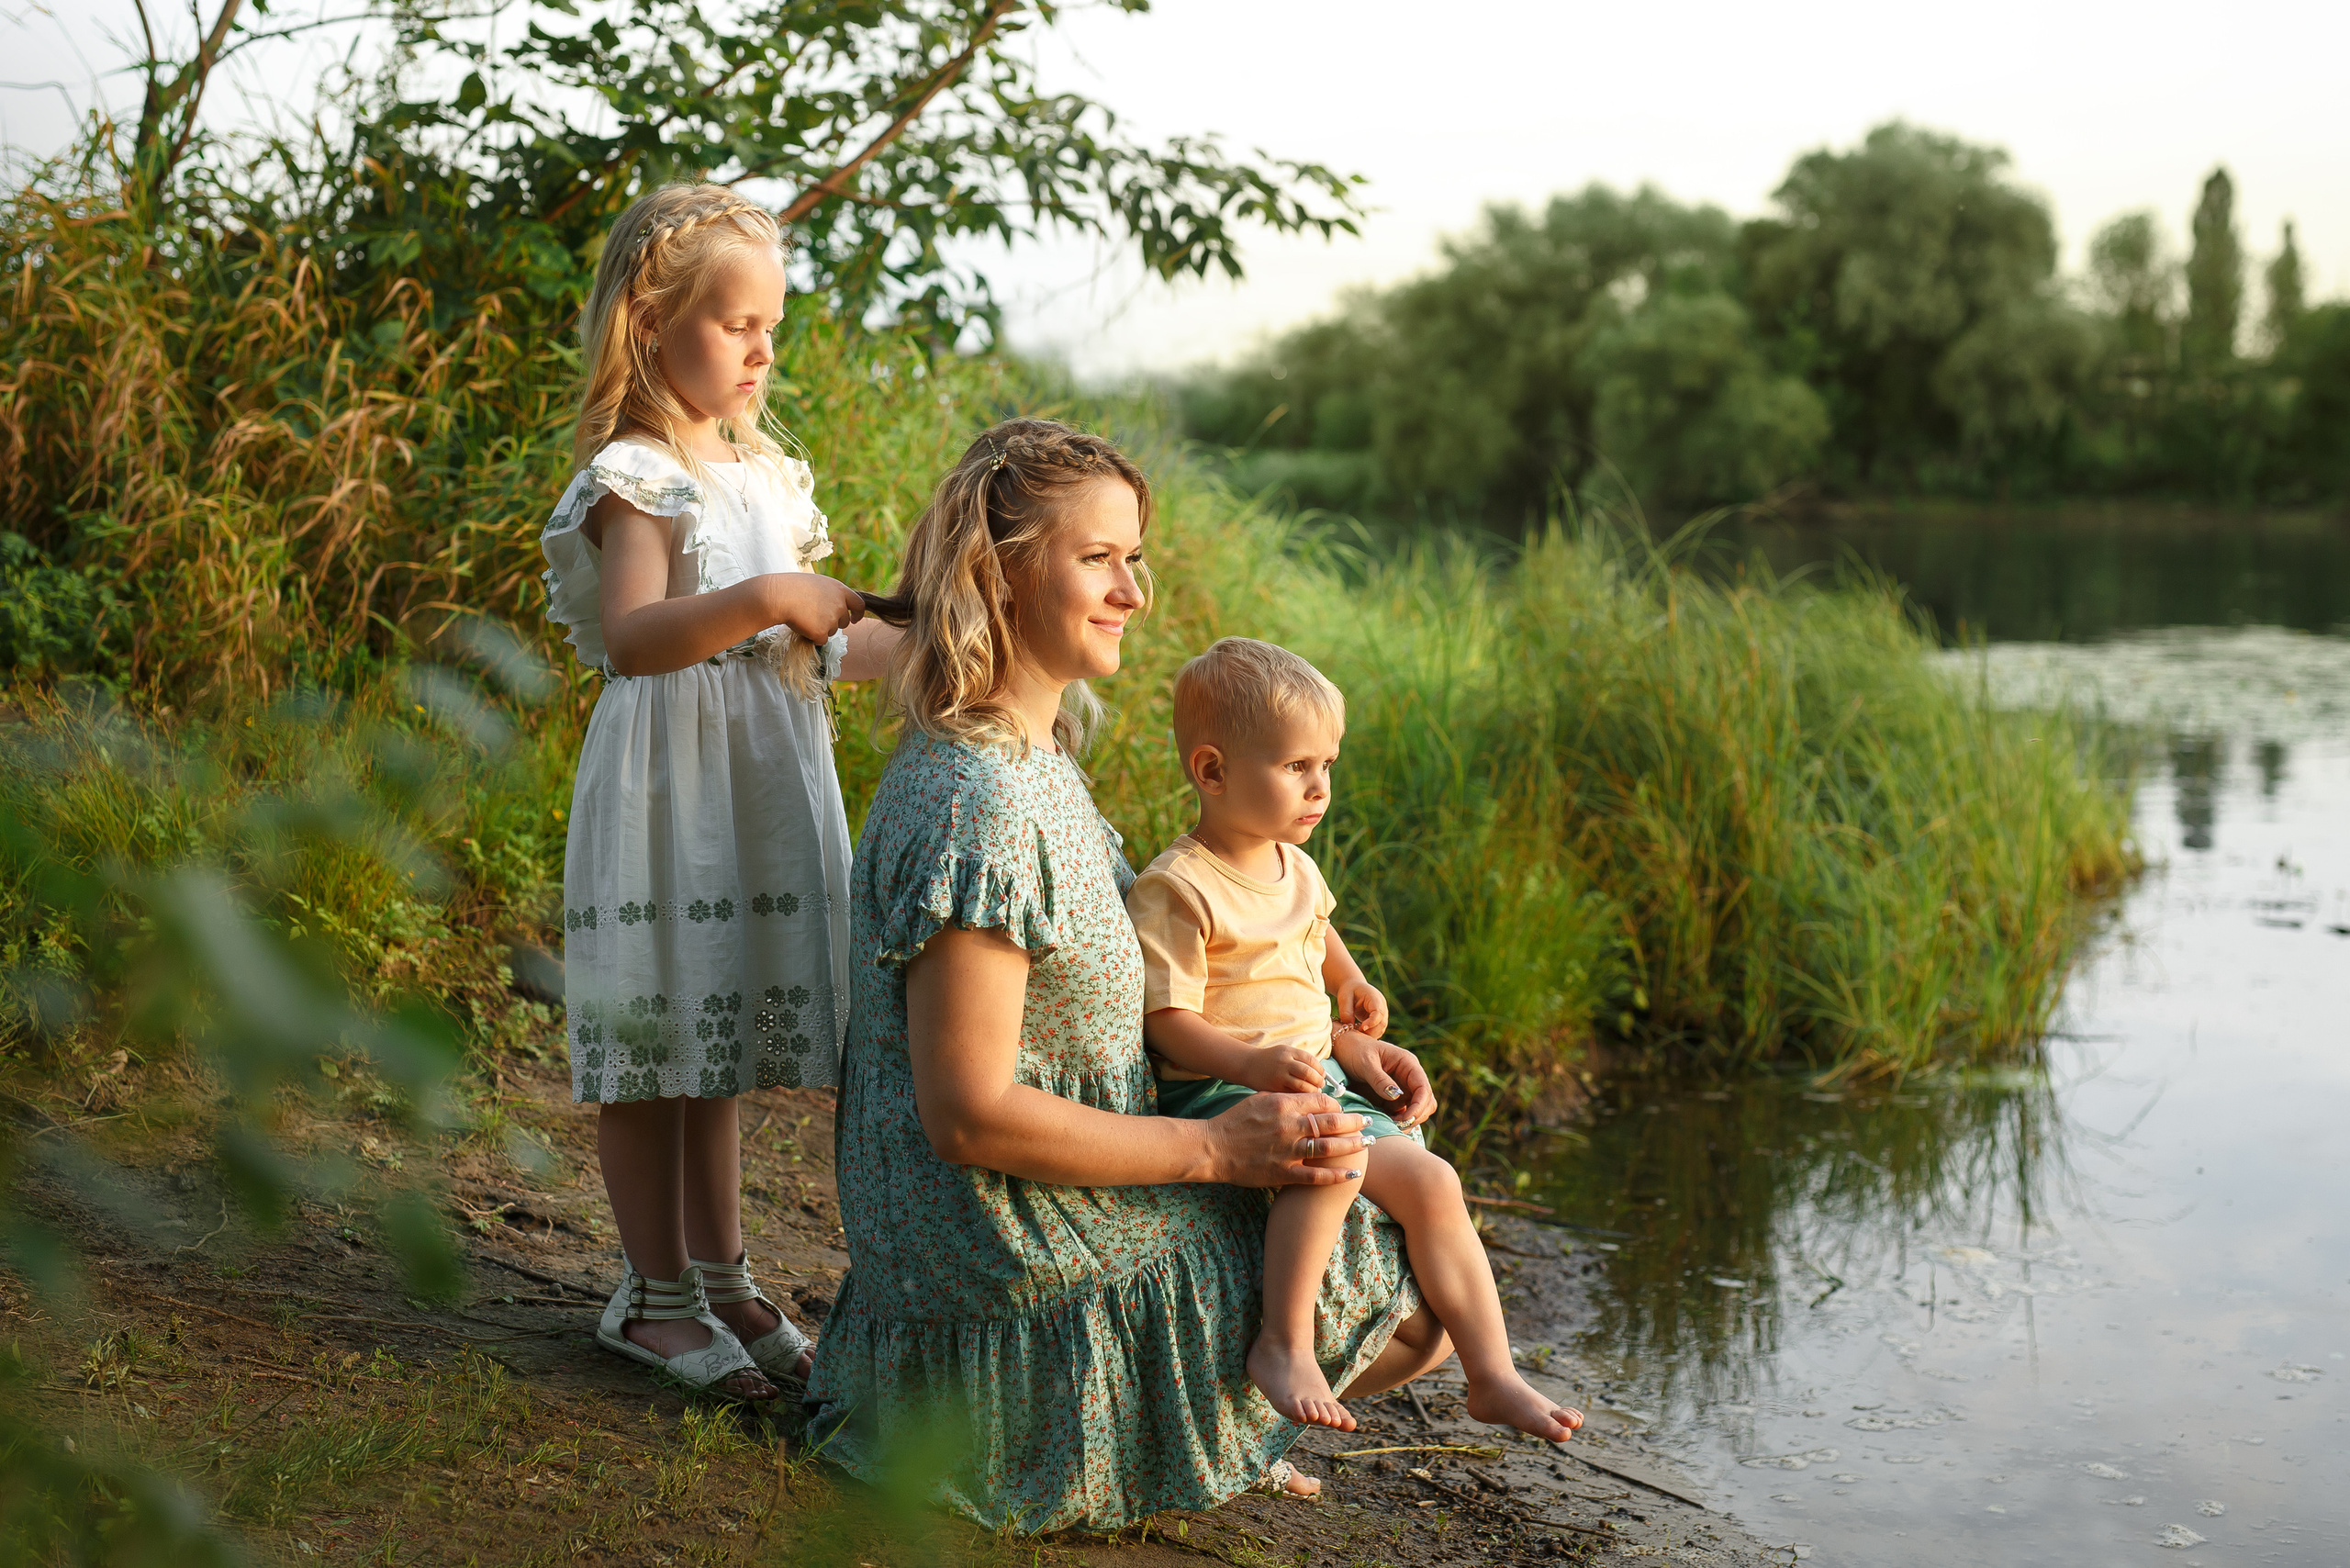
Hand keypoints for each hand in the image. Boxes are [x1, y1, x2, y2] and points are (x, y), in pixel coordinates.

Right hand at [767, 572, 864, 643]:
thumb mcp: (817, 583)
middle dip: (833, 623)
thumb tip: (837, 606)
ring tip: (804, 617)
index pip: (859, 604)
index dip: (858, 613)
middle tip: (816, 618)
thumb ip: (831, 594)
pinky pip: (821, 640)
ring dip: (821, 628)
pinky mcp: (822, 632)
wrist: (778, 596)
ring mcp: (832, 619)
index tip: (854, 619)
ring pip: (831, 631)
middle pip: (844, 621)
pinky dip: (812, 637)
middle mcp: (840, 604)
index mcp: (840, 589)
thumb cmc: (793, 587)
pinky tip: (802, 626)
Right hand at [1203, 1092, 1370, 1187]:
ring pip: (1329, 1147)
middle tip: (1369, 1122)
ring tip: (1369, 1143)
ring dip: (1353, 1145)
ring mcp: (1287, 1151)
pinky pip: (1316, 1175)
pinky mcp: (1283, 1173)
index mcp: (1283, 1105)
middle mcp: (1289, 1126)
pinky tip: (1353, 1173)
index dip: (1337, 1106)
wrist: (1212, 1148)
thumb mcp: (1259, 1100)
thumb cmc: (1234, 1121)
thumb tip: (1307, 1096)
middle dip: (1355, 1122)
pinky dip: (1337, 1174)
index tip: (1344, 1110)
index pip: (1321, 1102)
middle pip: (1332, 1122)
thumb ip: (1285, 1098)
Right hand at [1235, 1045, 1328, 1094]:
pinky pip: (1293, 1094)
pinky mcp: (1274, 1088)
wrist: (1249, 1065)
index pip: (1310, 1060)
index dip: (1319, 1069)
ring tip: (1314, 1092)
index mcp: (1288, 1052)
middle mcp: (1284, 1063)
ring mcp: (1279, 1076)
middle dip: (1318, 1081)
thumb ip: (1301, 1060)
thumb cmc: (1271, 1060)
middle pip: (1308, 1073)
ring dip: (1312, 1090)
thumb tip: (1320, 1074)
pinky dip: (1301, 1096)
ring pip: (1302, 1085)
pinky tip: (1304, 1097)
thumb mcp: (1285, 1053)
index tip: (1322, 1075)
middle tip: (1320, 1085)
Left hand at [1332, 1030, 1435, 1129]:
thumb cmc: (1355, 1050)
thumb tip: (1396, 1096)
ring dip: (1409, 1121)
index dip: (1420, 1105)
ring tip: (1391, 1126)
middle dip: (1416, 1116)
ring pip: (1417, 1110)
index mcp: (1407, 1064)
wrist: (1343, 1049)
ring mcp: (1401, 1089)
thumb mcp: (1366, 1063)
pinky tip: (1386, 1124)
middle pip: (1426, 1101)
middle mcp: (1409, 1077)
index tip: (1407, 1119)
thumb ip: (1380, 1079)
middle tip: (1399, 1126)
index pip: (1423, 1087)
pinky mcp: (1391, 1099)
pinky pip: (1402, 1114)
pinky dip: (1398, 1122)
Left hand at [1333, 977, 1387, 1038]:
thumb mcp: (1344, 997)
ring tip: (1357, 1033)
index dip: (1372, 1022)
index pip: (1378, 1012)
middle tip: (1356, 1033)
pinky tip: (1359, 1033)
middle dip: (1370, 1031)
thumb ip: (1346, 1011)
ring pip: (1381, 1029)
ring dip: (1370, 1034)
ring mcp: (1382, 1014)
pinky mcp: (1379, 1020)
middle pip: (1382, 1023)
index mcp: (1375, 997)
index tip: (1362, 1027)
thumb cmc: (1349, 990)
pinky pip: (1377, 1031)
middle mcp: (1382, 1006)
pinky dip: (1370, 1034)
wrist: (1354, 987)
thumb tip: (1349, 1025)